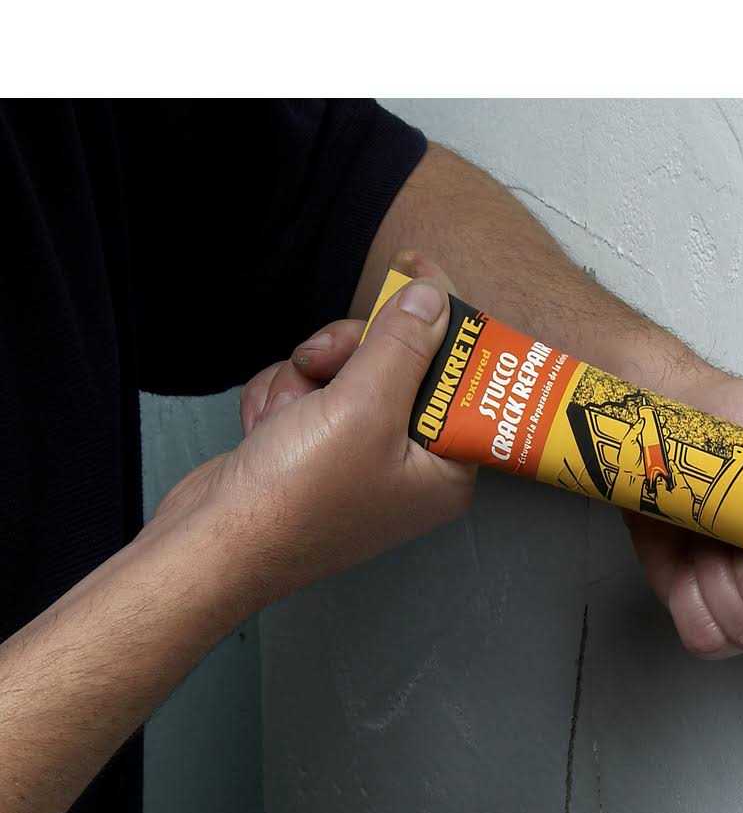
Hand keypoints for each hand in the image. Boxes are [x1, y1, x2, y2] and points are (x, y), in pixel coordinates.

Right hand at [151, 252, 474, 611]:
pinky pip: (311, 394)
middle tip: (322, 361)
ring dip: (306, 381)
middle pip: (401, 365)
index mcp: (447, 469)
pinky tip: (266, 427)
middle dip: (351, 355)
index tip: (414, 270)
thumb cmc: (296, 497)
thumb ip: (403, 346)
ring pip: (347, 372)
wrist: (210, 542)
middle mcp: (413, 467)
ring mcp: (362, 459)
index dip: (437, 322)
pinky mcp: (316, 451)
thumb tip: (432, 297)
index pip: (463, 375)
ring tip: (285, 414)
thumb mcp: (363, 408)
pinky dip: (283, 400)